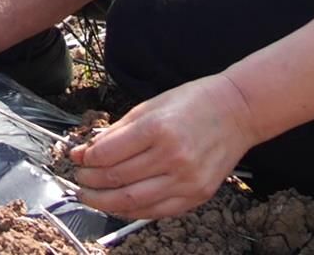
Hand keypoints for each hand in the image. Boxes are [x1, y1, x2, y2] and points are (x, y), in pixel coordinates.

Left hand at [71, 74, 260, 220]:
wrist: (238, 111)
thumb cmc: (193, 103)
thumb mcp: (151, 106)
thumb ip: (118, 130)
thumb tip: (87, 150)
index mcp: (157, 128)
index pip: (107, 153)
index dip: (85, 159)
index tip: (76, 157)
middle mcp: (172, 156)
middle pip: (116, 179)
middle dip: (89, 181)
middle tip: (78, 178)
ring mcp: (186, 179)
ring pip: (131, 200)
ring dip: (103, 201)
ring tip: (89, 195)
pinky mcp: (197, 195)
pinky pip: (155, 211)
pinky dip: (130, 211)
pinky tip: (116, 204)